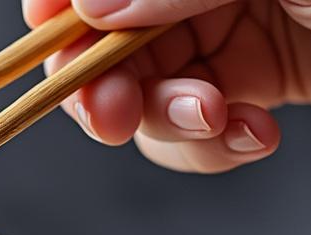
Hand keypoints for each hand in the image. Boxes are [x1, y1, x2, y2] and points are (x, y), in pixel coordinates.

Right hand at [24, 0, 310, 171]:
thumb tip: (89, 7)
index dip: (58, 10)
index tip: (54, 40)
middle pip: (100, 43)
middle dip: (103, 85)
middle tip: (117, 114)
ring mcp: (219, 30)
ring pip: (144, 94)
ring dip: (169, 123)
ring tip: (222, 120)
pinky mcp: (249, 81)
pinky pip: (196, 129)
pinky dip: (214, 145)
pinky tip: (256, 133)